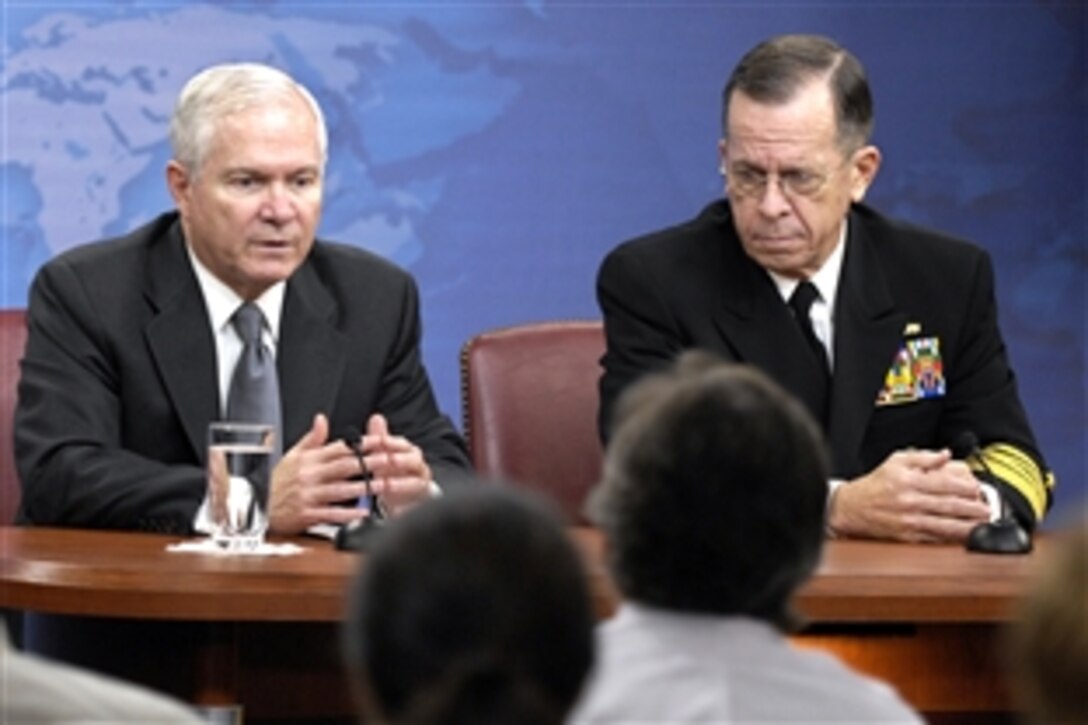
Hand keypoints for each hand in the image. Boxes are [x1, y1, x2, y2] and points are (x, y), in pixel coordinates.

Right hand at [266, 413, 372, 533]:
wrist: (257, 507)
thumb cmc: (278, 481)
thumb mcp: (292, 456)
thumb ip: (311, 439)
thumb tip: (322, 419)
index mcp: (309, 459)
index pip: (339, 449)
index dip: (361, 444)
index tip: (380, 441)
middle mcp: (310, 475)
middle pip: (343, 467)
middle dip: (367, 463)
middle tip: (388, 460)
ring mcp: (309, 495)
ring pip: (340, 490)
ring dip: (362, 487)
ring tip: (382, 485)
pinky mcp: (307, 514)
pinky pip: (331, 514)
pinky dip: (348, 514)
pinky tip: (363, 513)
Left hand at [360, 413, 433, 514]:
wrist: (408, 500)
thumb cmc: (395, 474)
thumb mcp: (386, 457)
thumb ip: (381, 439)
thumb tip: (376, 417)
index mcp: (410, 454)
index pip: (404, 444)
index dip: (392, 442)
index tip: (380, 441)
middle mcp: (419, 469)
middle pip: (415, 461)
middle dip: (402, 460)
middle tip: (388, 460)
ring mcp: (421, 487)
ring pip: (417, 483)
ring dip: (402, 484)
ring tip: (387, 485)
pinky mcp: (421, 505)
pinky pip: (417, 506)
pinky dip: (407, 508)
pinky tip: (396, 510)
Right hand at [828, 448, 991, 542]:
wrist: (852, 508)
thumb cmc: (875, 484)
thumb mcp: (895, 461)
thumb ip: (923, 457)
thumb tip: (946, 455)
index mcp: (909, 481)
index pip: (945, 484)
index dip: (966, 487)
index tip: (978, 488)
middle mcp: (911, 502)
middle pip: (949, 506)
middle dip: (973, 509)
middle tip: (987, 509)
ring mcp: (910, 521)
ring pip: (946, 525)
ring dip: (968, 526)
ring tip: (983, 525)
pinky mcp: (908, 536)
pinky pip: (934, 538)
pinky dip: (951, 539)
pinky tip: (964, 537)